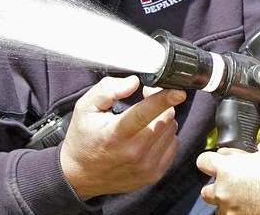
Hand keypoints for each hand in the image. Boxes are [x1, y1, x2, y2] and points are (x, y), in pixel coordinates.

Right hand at [60, 76, 184, 199]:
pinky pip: (174, 145)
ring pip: (172, 130)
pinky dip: (166, 136)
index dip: (164, 100)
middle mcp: (134, 153)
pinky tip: (149, 137)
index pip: (144, 114)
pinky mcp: (154, 175)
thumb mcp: (85, 108)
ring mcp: (146, 166)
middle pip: (165, 118)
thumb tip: (134, 82)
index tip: (179, 92)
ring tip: (144, 122)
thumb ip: (107, 90)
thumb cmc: (84, 138)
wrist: (81, 176)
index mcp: (116, 134)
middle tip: (147, 98)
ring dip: (163, 120)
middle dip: (160, 104)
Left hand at [196, 139, 259, 213]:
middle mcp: (224, 191)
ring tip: (247, 200)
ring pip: (220, 209)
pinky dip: (241, 213)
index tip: (218, 163)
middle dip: (219, 188)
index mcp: (228, 168)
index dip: (211, 161)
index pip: (204, 162)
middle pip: (206, 191)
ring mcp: (230, 211)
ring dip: (230, 203)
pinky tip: (255, 209)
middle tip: (234, 186)